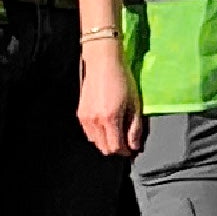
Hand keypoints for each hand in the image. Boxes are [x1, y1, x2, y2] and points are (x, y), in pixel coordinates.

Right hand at [76, 40, 144, 161]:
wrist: (103, 64)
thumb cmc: (122, 80)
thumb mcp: (135, 104)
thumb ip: (135, 128)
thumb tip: (134, 146)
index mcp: (110, 118)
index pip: (115, 147)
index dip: (125, 151)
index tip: (132, 149)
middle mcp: (95, 121)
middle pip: (104, 148)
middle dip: (116, 148)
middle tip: (126, 142)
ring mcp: (85, 118)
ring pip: (95, 141)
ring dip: (107, 142)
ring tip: (117, 133)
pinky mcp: (81, 114)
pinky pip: (89, 133)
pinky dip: (98, 134)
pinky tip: (107, 126)